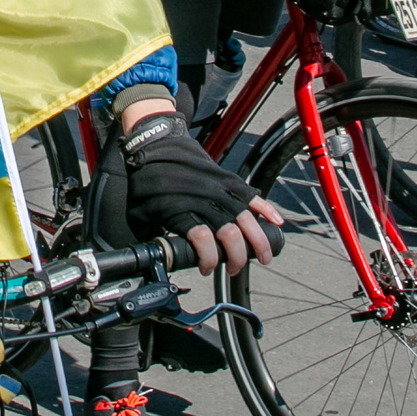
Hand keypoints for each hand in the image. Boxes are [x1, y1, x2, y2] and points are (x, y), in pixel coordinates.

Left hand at [106, 106, 283, 275]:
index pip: (203, 238)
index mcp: (180, 210)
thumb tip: (160, 260)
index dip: (209, 259)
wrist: (154, 145)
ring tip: (265, 256)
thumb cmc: (146, 182)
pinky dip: (266, 209)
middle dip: (238, 257)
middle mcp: (203, 200)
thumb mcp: (140, 215)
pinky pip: (251, 195)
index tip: (206, 269)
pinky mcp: (226, 178)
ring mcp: (218, 188)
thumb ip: (152, 238)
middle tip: (235, 269)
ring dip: (258, 240)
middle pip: (229, 233)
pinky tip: (277, 223)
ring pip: (245, 218)